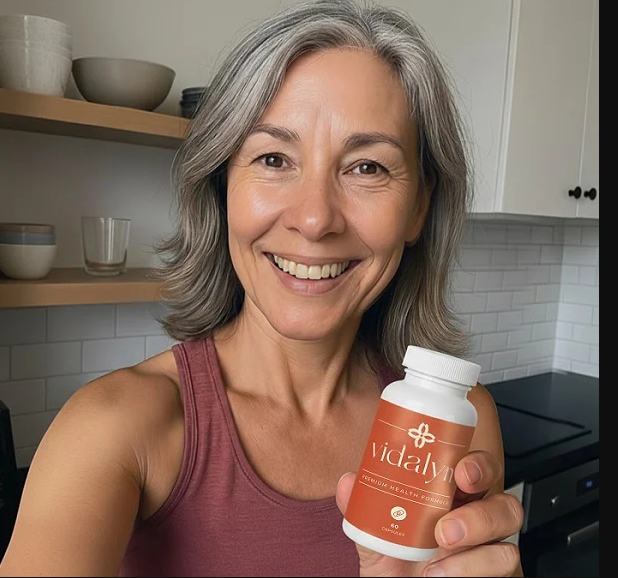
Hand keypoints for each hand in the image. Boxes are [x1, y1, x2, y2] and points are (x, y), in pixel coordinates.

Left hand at [336, 451, 523, 576]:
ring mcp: (490, 549)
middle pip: (504, 499)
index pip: (476, 470)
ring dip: (476, 537)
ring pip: (509, 531)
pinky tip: (441, 574)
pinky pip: (506, 562)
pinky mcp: (497, 574)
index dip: (477, 464)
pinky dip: (472, 567)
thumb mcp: (375, 537)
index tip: (460, 470)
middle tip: (444, 526)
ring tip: (440, 548)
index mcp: (452, 498)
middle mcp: (477, 519)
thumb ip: (363, 508)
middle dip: (482, 508)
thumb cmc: (395, 566)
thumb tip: (349, 482)